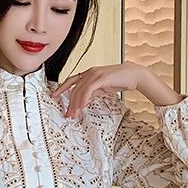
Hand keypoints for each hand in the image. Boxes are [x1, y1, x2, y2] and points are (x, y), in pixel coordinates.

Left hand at [49, 61, 184, 116]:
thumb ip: (93, 92)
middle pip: (74, 88)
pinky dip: (84, 98)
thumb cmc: (120, 80)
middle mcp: (90, 72)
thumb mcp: (103, 87)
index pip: (71, 80)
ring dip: (76, 104)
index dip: (61, 88)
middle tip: (67, 115)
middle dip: (70, 103)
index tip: (54, 96)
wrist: (134, 74)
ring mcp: (95, 74)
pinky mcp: (101, 78)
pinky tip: (82, 107)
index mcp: (89, 73)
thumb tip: (84, 102)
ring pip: (80, 90)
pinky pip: (88, 89)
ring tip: (74, 115)